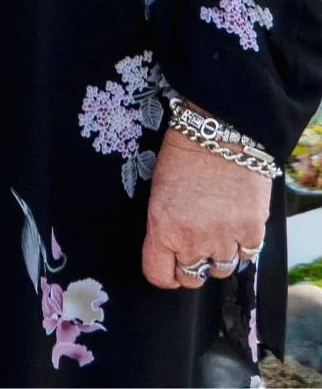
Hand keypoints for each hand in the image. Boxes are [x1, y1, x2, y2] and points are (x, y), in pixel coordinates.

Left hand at [141, 128, 272, 288]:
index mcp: (162, 228)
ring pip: (222, 269)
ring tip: (216, 230)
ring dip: (218, 255)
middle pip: (193, 278)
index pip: (159, 275)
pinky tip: (235, 223)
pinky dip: (242, 243)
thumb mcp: (158, 193)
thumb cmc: (181, 158)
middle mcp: (193, 239)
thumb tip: (172, 251)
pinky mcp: (252, 231)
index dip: (164, 274)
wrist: (217, 134)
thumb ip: (164, 227)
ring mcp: (225, 237)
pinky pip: (247, 254)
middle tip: (194, 245)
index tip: (169, 268)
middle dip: (191, 266)